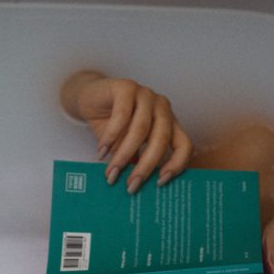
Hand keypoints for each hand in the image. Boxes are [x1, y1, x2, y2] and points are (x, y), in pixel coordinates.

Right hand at [59, 71, 193, 192]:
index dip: (177, 164)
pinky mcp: (127, 87)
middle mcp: (162, 108)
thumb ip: (135, 160)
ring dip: (124, 154)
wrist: (89, 99)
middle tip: (131, 186)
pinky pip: (122, 116)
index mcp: (169, 123)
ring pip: (141, 130)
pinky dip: (111, 137)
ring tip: (112, 173)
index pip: (184, 145)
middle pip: (161, 139)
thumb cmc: (112, 125)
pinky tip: (102, 151)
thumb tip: (137, 184)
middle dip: (146, 166)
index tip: (160, 183)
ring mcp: (146, 95)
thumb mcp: (126, 146)